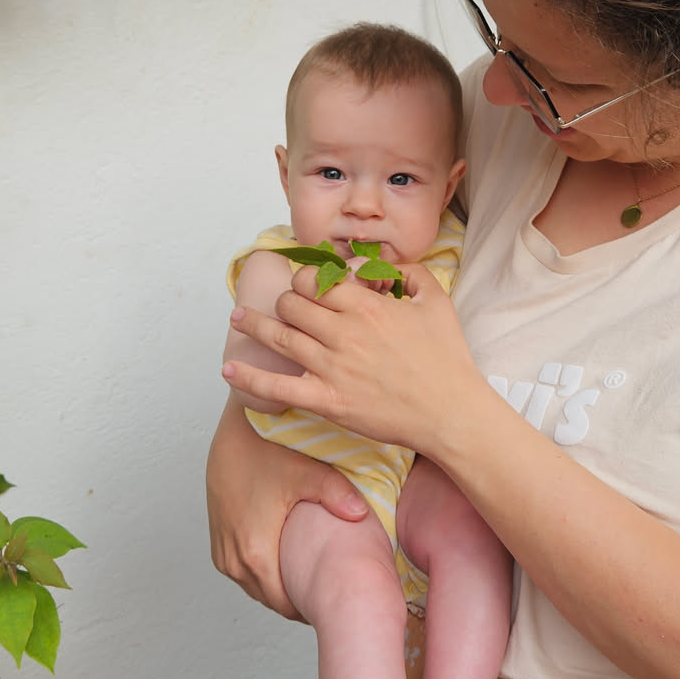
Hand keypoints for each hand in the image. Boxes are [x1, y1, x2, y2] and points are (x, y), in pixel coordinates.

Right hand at [205, 392, 368, 618]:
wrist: (233, 427)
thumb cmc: (266, 445)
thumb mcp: (306, 470)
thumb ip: (337, 495)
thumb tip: (361, 515)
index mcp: (254, 551)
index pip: (285, 604)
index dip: (310, 606)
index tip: (335, 602)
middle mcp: (233, 557)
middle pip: (270, 599)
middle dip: (298, 599)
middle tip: (330, 593)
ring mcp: (222, 548)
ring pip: (253, 586)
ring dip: (279, 586)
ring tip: (312, 580)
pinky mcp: (218, 537)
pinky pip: (240, 570)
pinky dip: (262, 572)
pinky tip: (287, 561)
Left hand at [222, 262, 480, 454]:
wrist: (450, 412)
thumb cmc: (446, 359)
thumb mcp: (436, 302)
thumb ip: (409, 273)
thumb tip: (382, 266)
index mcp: (367, 307)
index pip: (318, 280)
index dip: (308, 279)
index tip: (310, 285)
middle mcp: (344, 333)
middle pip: (293, 304)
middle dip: (287, 300)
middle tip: (287, 305)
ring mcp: (332, 367)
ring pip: (280, 336)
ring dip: (254, 324)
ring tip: (237, 318)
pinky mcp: (327, 400)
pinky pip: (278, 386)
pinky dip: (250, 376)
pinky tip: (229, 367)